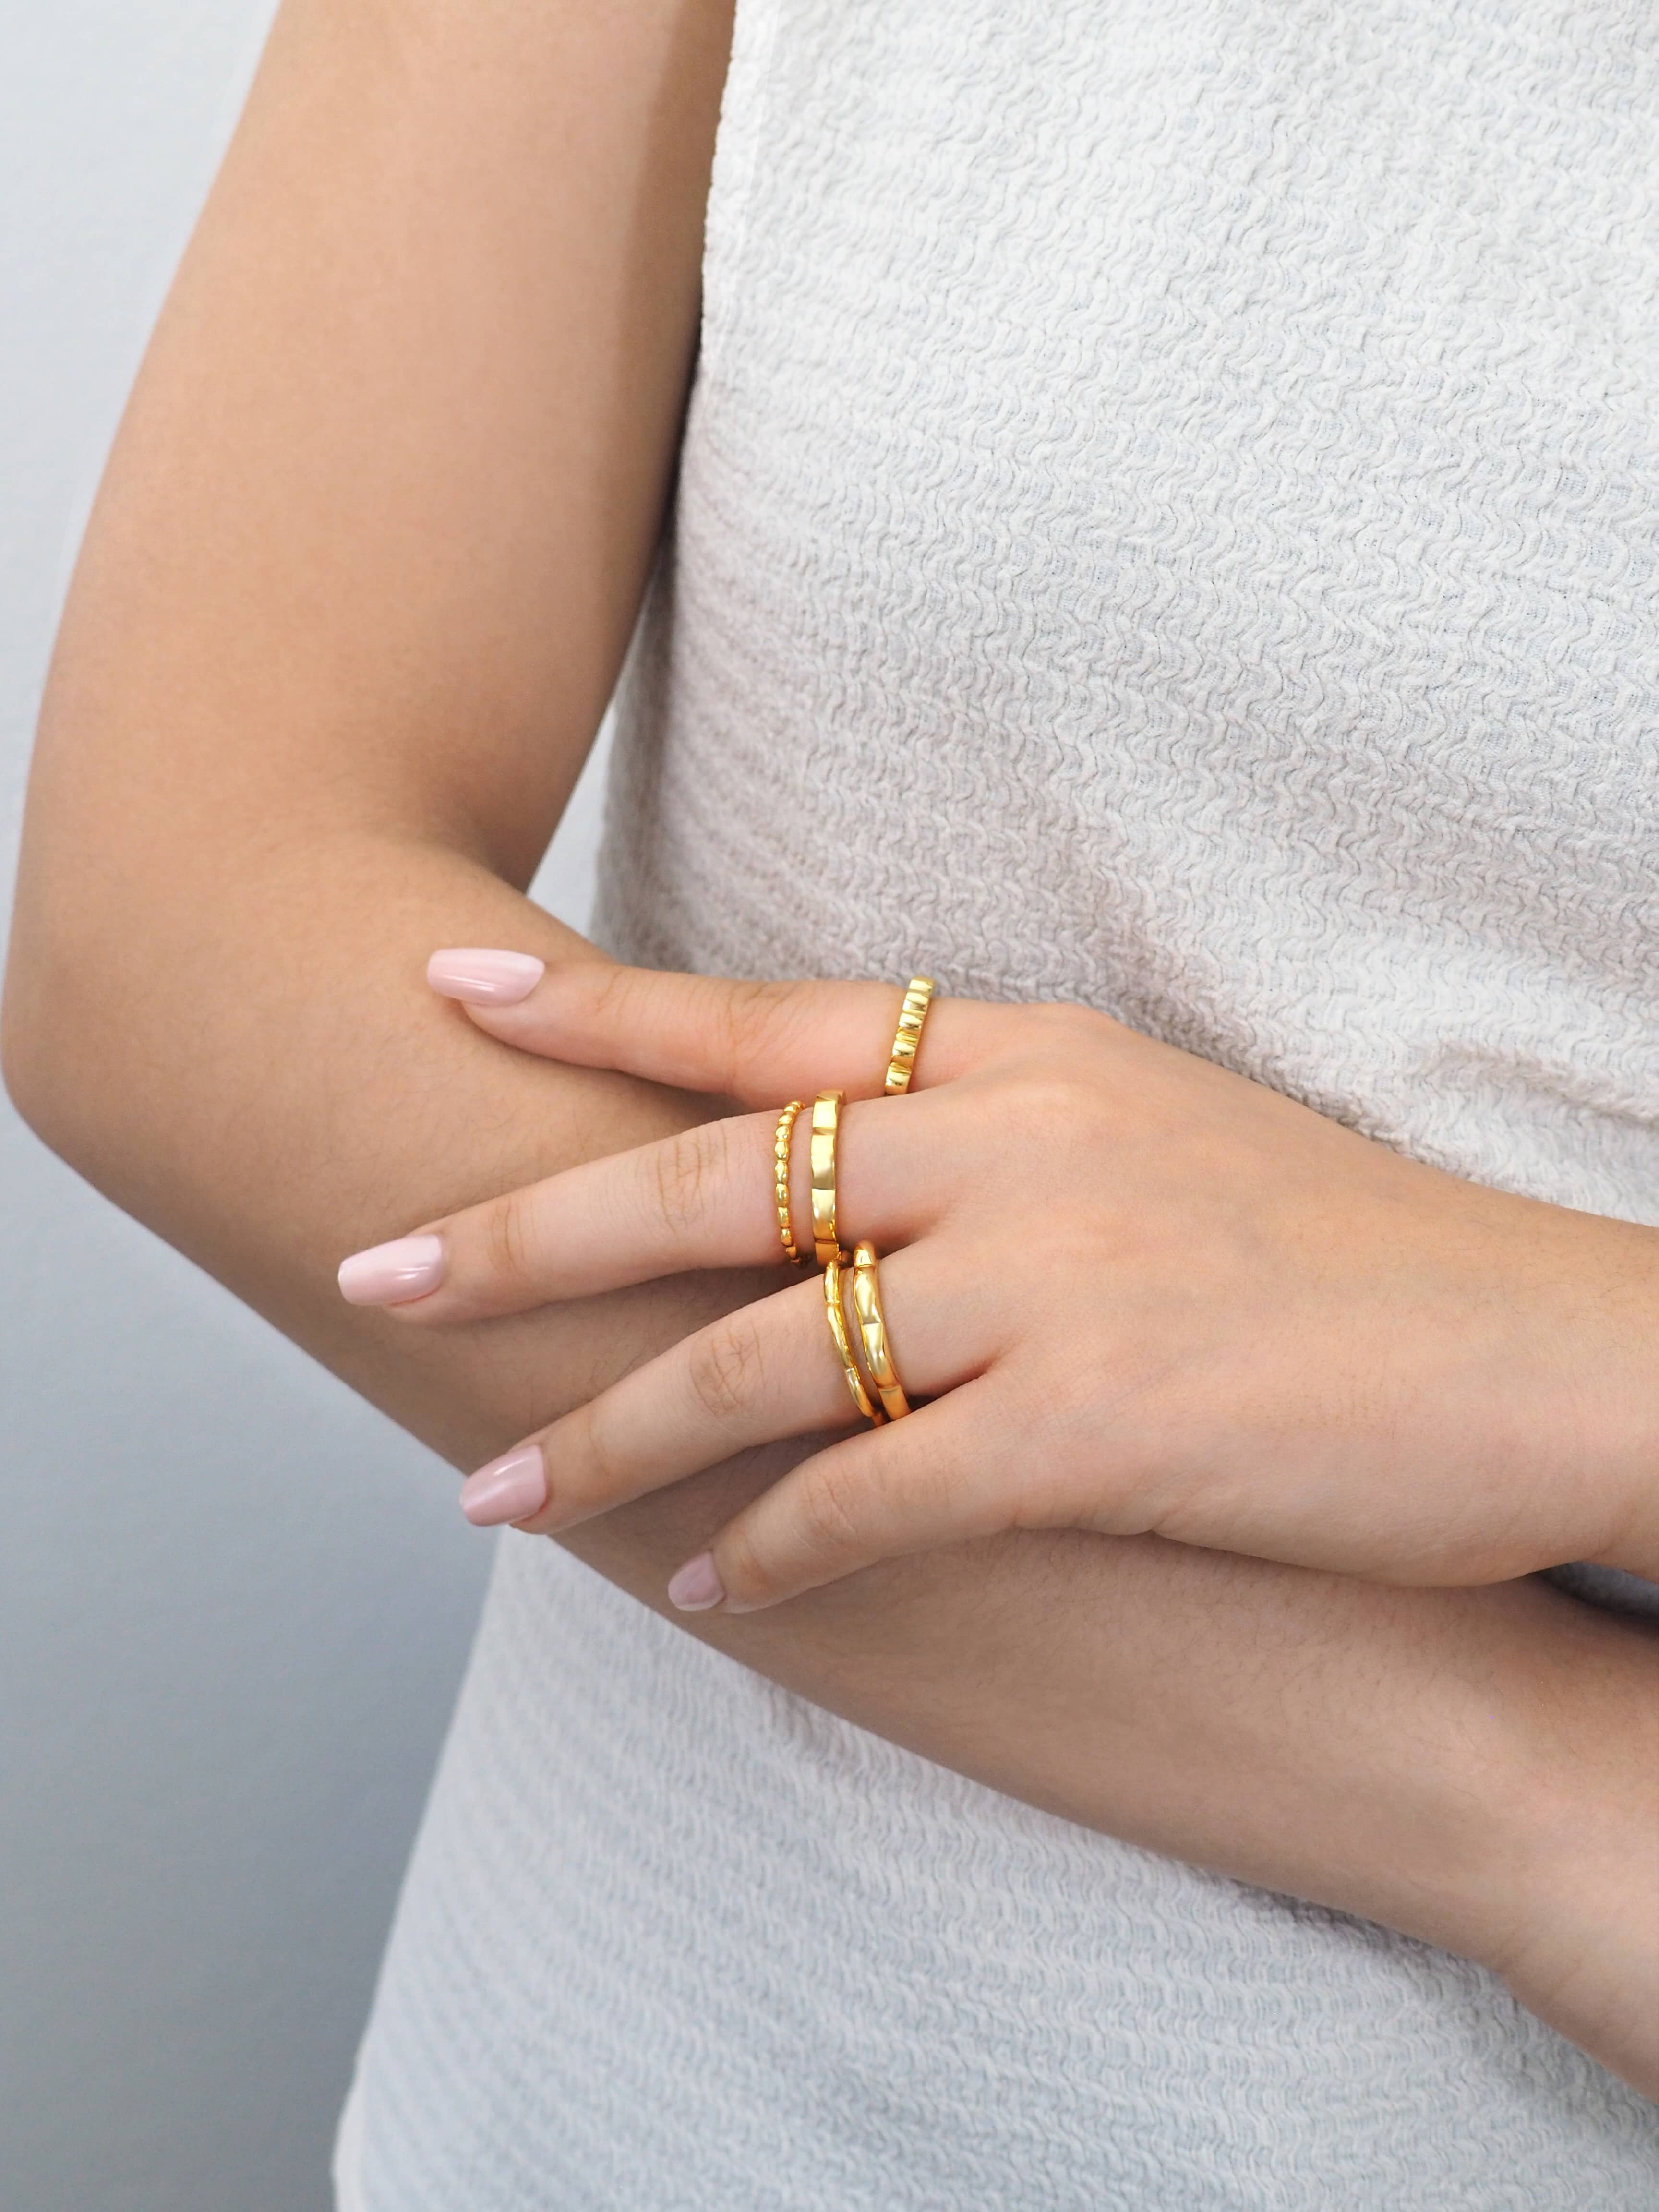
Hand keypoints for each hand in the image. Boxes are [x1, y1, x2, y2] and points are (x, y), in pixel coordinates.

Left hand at [339, 954, 1658, 1611]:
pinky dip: (780, 1547)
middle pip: (715, 1179)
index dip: (599, 1010)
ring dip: (614, 1433)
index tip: (452, 987)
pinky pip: (881, 1494)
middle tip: (377, 1273)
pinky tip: (711, 1587)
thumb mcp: (1160, 1137)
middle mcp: (1022, 1143)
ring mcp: (1058, 1276)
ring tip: (490, 1494)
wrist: (1540, 1350)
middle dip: (527, 1231)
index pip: (771, 1021)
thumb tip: (849, 1192)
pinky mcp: (1102, 1421)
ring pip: (764, 1353)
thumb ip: (998, 1146)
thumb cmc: (1347, 1256)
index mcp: (1030, 1060)